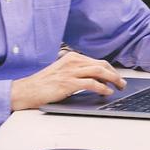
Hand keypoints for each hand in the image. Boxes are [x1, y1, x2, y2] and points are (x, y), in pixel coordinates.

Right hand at [9, 51, 127, 110]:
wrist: (27, 90)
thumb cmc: (44, 83)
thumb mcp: (63, 72)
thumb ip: (77, 71)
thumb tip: (96, 78)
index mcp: (72, 57)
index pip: (97, 61)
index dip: (110, 69)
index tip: (117, 77)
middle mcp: (72, 61)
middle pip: (101, 65)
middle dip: (115, 74)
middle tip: (122, 83)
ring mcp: (70, 71)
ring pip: (99, 71)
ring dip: (112, 79)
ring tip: (119, 87)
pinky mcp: (68, 83)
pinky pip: (91, 83)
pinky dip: (102, 88)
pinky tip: (107, 92)